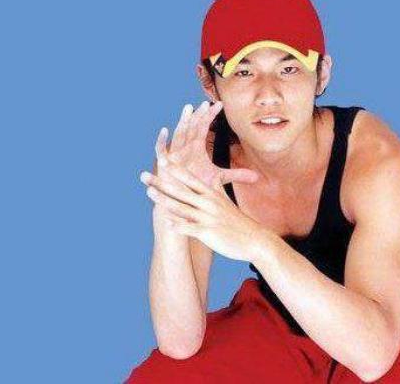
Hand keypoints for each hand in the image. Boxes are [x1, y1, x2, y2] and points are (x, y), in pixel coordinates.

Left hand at [140, 155, 265, 261]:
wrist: (255, 240)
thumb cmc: (239, 221)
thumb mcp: (227, 200)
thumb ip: (218, 187)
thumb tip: (214, 175)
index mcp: (211, 195)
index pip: (190, 178)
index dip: (175, 169)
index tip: (162, 159)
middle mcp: (208, 203)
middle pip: (180, 190)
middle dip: (161, 182)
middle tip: (144, 175)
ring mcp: (208, 217)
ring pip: (182, 207)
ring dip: (164, 200)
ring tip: (148, 192)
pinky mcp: (209, 232)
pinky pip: (190, 228)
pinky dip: (179, 225)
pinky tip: (167, 223)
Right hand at [154, 100, 258, 191]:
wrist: (182, 199)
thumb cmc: (197, 186)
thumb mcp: (219, 178)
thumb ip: (236, 175)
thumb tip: (257, 176)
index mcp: (196, 148)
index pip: (203, 128)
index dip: (210, 116)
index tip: (219, 105)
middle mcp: (185, 148)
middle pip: (191, 128)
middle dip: (197, 116)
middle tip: (204, 104)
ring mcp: (174, 155)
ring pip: (178, 135)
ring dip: (182, 123)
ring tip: (187, 109)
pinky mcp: (164, 164)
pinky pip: (161, 150)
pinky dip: (162, 141)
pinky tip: (165, 130)